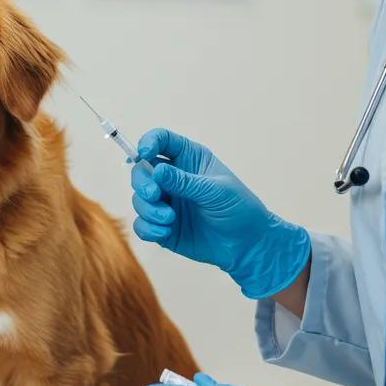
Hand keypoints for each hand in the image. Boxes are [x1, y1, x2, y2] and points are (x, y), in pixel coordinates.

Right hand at [130, 128, 310, 298]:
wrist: (246, 245)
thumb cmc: (239, 209)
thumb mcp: (216, 190)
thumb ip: (185, 181)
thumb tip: (156, 171)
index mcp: (189, 160)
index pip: (161, 141)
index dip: (148, 142)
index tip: (144, 153)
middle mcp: (172, 178)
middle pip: (141, 170)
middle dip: (143, 182)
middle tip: (155, 195)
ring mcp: (166, 202)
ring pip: (139, 199)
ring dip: (148, 209)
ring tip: (169, 219)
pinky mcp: (161, 226)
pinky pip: (141, 224)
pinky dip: (148, 228)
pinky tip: (165, 232)